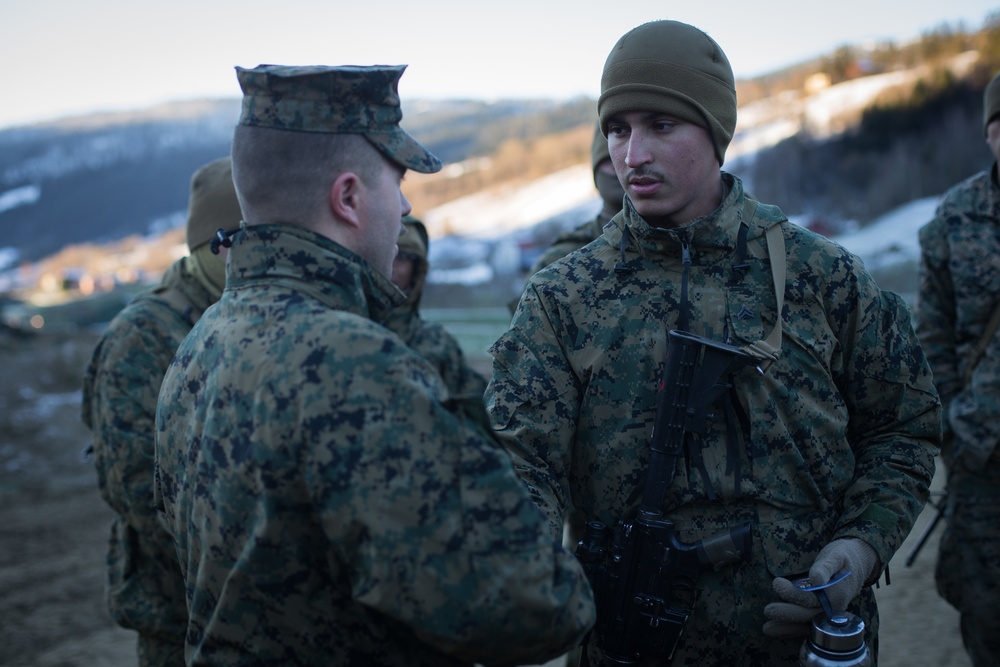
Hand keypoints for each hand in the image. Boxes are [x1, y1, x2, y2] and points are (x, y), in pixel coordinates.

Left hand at [762, 538, 877, 637]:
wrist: (856, 566)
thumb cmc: (842, 558)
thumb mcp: (835, 556)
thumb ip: (825, 567)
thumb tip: (816, 579)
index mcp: (837, 595)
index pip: (811, 599)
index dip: (792, 594)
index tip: (777, 583)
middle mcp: (834, 609)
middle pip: (808, 616)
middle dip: (787, 614)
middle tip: (767, 610)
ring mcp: (829, 615)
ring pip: (807, 625)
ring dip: (787, 628)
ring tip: (767, 628)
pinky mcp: (823, 616)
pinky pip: (808, 625)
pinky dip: (792, 629)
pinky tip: (776, 630)